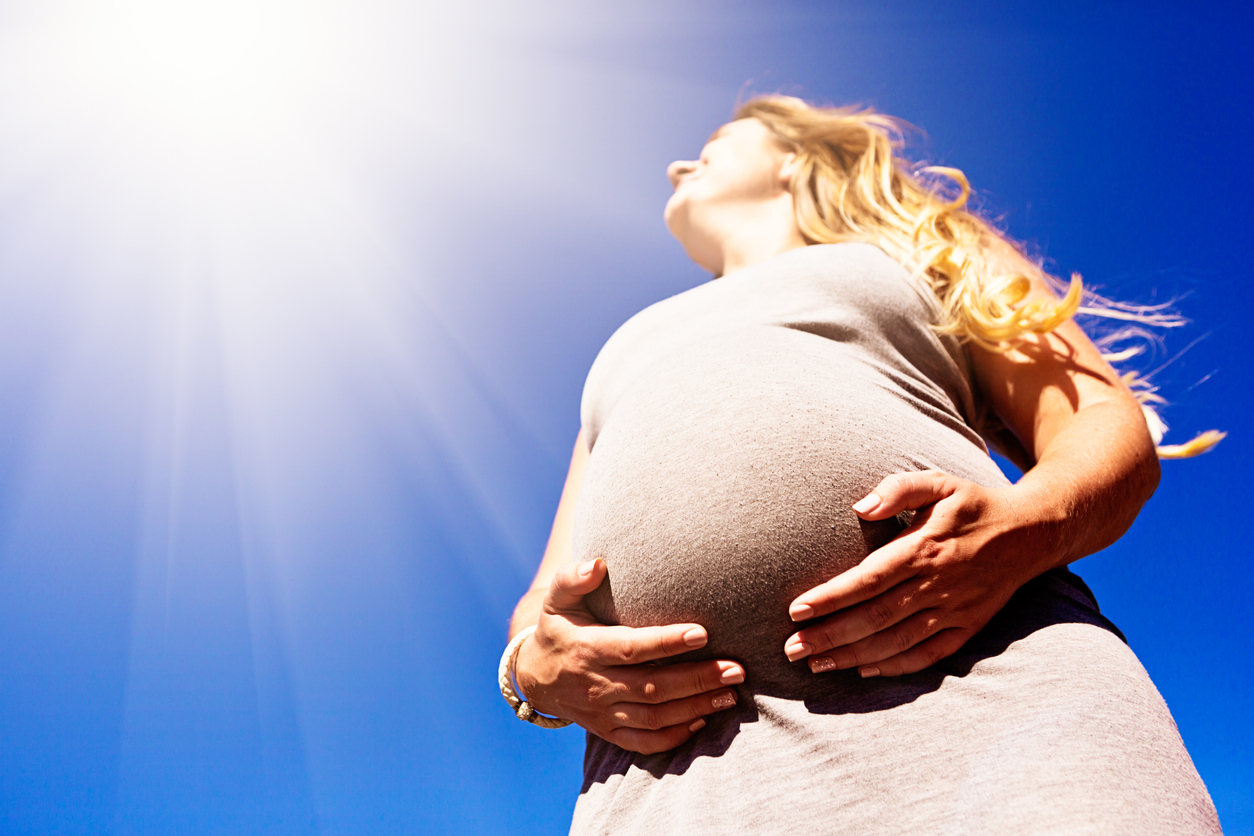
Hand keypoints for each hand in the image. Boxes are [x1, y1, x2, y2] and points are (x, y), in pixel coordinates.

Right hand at [515, 558, 744, 753]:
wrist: (534, 676)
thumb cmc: (558, 627)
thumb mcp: (556, 599)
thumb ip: (572, 578)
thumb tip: (597, 563)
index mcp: (586, 649)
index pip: (630, 648)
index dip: (666, 643)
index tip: (702, 633)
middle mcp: (595, 685)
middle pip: (652, 687)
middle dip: (697, 680)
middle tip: (737, 670)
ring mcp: (602, 713)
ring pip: (653, 718)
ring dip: (695, 708)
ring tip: (730, 694)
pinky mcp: (608, 732)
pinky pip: (643, 743)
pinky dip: (674, 736)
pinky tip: (703, 720)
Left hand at [783, 471, 1049, 677]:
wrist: (1031, 532)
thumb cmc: (972, 504)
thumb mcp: (939, 482)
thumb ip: (898, 489)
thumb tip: (860, 507)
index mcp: (925, 548)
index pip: (869, 580)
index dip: (832, 597)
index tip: (796, 610)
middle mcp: (938, 584)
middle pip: (875, 617)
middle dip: (830, 635)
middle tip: (791, 649)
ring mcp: (955, 610)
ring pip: (897, 641)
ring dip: (853, 656)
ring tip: (815, 664)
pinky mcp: (968, 627)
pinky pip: (929, 655)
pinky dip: (896, 666)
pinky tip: (864, 670)